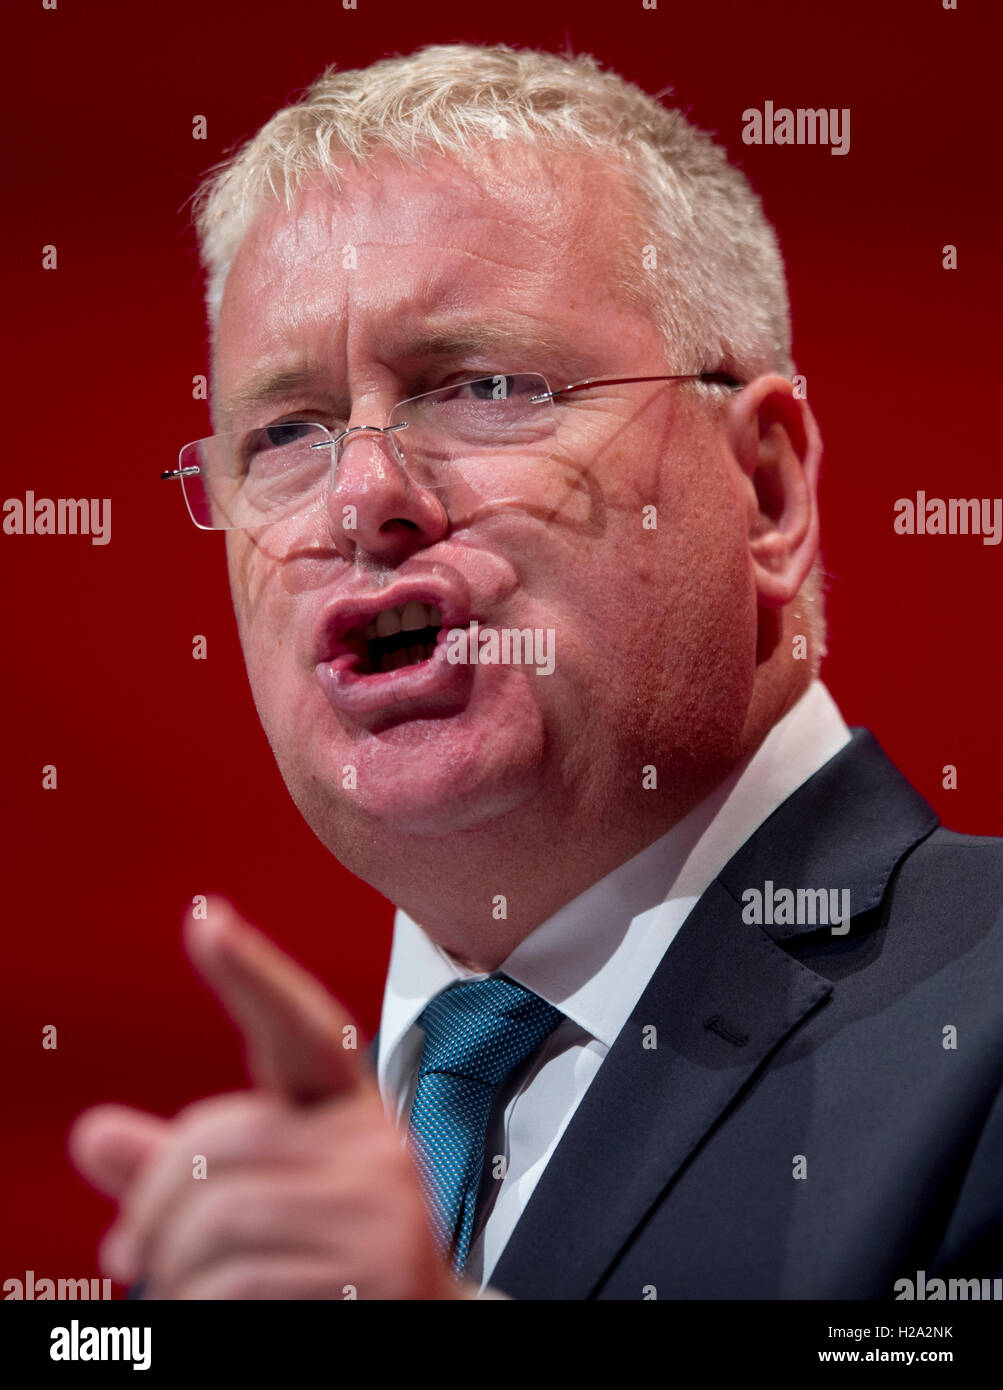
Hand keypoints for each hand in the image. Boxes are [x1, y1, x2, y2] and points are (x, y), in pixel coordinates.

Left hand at [68, 897, 462, 1299]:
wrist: (425, 1340)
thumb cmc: (335, 1273)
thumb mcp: (256, 1207)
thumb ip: (183, 1170)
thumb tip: (96, 1136)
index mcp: (346, 1112)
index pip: (300, 1029)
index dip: (252, 973)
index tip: (205, 917)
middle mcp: (377, 1144)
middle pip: (225, 1137)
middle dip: (155, 1203)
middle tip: (131, 1249)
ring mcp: (385, 1206)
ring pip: (221, 1214)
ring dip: (174, 1271)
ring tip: (184, 1292)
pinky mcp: (379, 1270)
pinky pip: (240, 1281)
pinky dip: (200, 1309)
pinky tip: (219, 1313)